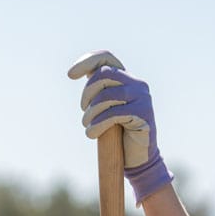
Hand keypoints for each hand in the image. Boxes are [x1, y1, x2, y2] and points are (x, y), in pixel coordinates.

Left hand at [67, 50, 173, 202]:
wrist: (137, 157)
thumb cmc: (118, 133)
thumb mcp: (104, 109)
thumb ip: (97, 92)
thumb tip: (78, 73)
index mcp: (126, 80)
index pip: (106, 58)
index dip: (87, 61)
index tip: (70, 75)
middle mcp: (137, 84)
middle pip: (103, 74)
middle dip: (86, 94)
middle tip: (84, 112)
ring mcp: (143, 98)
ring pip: (106, 95)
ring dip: (90, 114)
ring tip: (88, 126)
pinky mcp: (144, 114)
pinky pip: (114, 113)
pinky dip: (97, 124)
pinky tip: (92, 133)